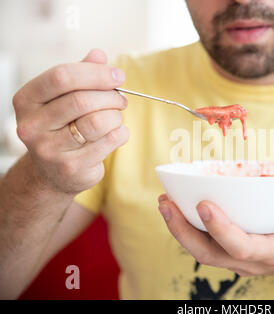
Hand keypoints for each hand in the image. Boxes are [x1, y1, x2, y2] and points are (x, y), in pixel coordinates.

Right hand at [13, 49, 128, 193]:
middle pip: (82, 100)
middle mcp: (32, 126)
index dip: (96, 73)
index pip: (62, 77)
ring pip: (98, 122)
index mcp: (27, 100)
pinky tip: (116, 133)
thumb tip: (99, 55)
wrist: (52, 172)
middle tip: (121, 98)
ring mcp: (50, 150)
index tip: (118, 75)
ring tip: (116, 116)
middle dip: (111, 96)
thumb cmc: (61, 127)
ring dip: (116, 115)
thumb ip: (80, 74)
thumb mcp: (63, 98)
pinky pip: (109, 141)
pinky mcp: (72, 167)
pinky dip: (121, 133)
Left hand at [158, 192, 273, 276]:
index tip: (204, 204)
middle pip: (209, 253)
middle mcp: (248, 260)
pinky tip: (176, 205)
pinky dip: (185, 226)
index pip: (241, 247)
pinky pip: (202, 242)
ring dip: (178, 227)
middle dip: (184, 230)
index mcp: (272, 253)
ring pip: (200, 249)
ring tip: (164, 201)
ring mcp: (235, 258)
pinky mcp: (228, 250)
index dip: (221, 229)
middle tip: (167, 203)